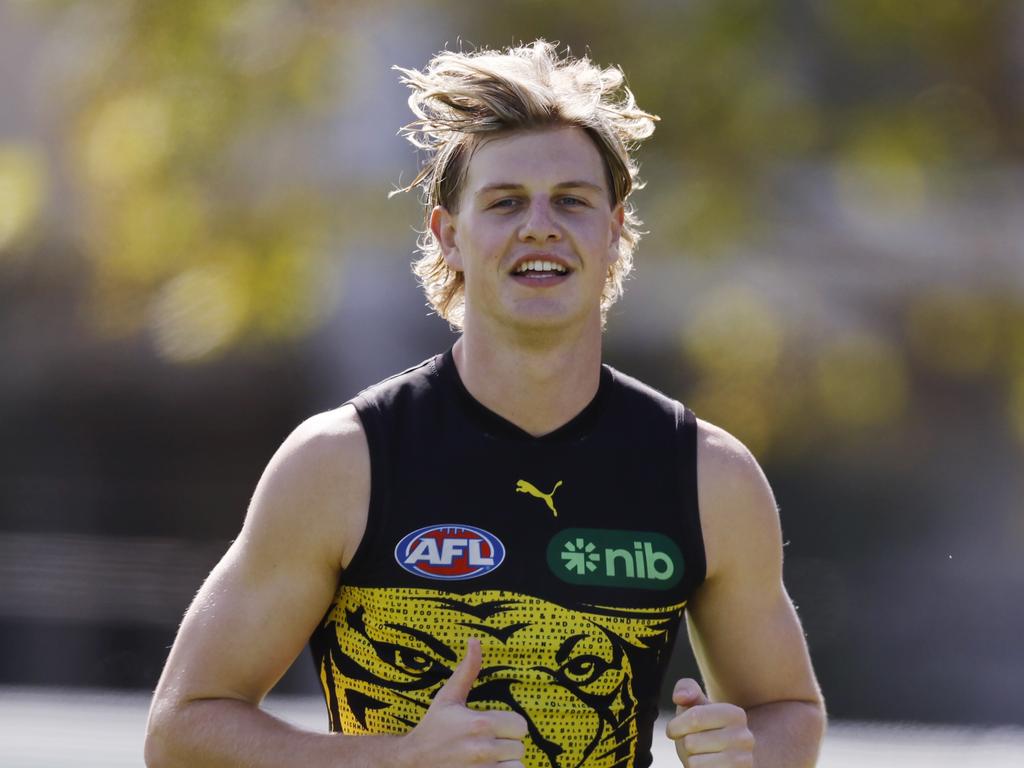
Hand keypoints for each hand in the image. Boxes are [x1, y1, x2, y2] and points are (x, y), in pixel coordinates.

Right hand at [398, 637, 527, 767]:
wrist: (413, 761)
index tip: (494, 727)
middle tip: (487, 742)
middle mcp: (483, 749)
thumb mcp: (448, 697)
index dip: (509, 725)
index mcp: (480, 723)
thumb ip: (467, 670)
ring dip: (506, 763)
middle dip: (507, 744)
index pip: (520, 725)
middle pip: (520, 747)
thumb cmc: (433, 727)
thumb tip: (475, 640)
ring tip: (488, 758)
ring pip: (517, 766)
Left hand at [666, 678, 753, 766]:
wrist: (729, 761)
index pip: (694, 717)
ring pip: (694, 763)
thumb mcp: (696, 706)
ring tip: (702, 757)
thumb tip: (680, 697)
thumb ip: (686, 690)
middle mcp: (745, 738)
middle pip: (691, 742)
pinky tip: (707, 766)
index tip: (674, 730)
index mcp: (735, 714)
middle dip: (685, 745)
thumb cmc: (706, 731)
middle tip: (696, 745)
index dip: (676, 726)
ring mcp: (743, 762)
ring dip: (691, 761)